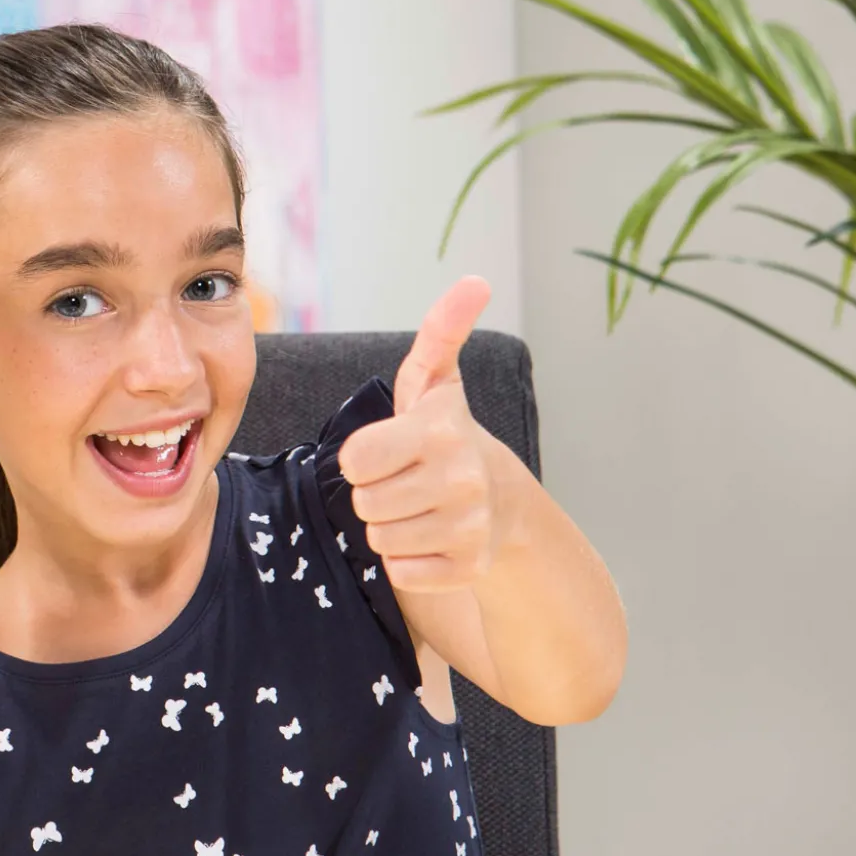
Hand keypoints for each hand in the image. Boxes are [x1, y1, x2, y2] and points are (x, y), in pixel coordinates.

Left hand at [337, 276, 499, 592]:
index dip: (361, 458)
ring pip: (380, 540)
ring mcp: (469, 527)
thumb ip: (441, 331)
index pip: (354, 460)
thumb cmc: (444, 435)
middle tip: (402, 481)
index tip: (385, 451)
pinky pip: (401, 574)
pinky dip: (407, 562)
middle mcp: (461, 479)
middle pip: (364, 504)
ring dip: (389, 527)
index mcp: (440, 431)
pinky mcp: (469, 568)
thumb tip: (474, 281)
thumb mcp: (434, 382)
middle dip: (373, 494)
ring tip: (416, 507)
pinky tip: (430, 538)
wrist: (501, 500)